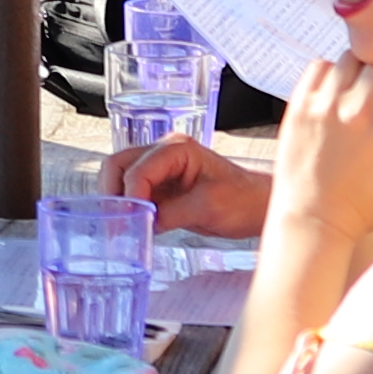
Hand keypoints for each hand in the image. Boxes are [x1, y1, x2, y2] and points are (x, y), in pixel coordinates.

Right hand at [119, 132, 274, 236]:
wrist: (259, 207)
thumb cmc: (244, 200)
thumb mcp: (209, 207)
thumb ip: (172, 213)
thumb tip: (144, 224)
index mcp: (176, 149)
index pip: (138, 169)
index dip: (130, 195)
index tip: (131, 221)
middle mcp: (164, 154)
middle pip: (119, 165)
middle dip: (113, 193)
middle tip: (115, 221)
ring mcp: (161, 169)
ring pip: (121, 178)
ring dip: (118, 200)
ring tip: (123, 224)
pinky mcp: (161, 187)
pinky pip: (134, 193)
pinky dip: (129, 208)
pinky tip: (134, 224)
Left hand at [267, 47, 372, 244]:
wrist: (316, 215)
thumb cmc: (370, 202)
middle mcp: (358, 110)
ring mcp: (325, 104)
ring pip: (355, 56)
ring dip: (365, 69)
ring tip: (365, 93)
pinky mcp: (300, 103)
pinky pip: (322, 65)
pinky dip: (333, 73)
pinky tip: (339, 95)